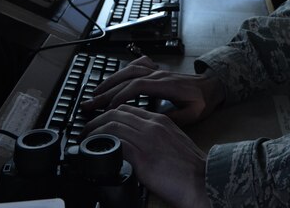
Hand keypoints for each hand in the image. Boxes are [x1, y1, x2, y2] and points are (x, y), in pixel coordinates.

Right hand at [80, 56, 225, 126]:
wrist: (212, 87)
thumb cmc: (203, 101)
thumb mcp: (192, 114)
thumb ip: (173, 117)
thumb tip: (153, 121)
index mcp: (166, 85)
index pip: (137, 86)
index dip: (120, 97)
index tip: (108, 109)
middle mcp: (159, 75)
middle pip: (127, 79)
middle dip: (106, 91)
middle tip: (89, 104)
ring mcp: (157, 72)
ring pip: (128, 71)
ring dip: (110, 81)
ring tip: (94, 93)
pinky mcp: (156, 72)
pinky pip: (136, 66)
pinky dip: (122, 72)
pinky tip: (114, 79)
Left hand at [84, 104, 210, 207]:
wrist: (203, 180)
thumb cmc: (192, 168)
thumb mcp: (175, 143)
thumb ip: (157, 137)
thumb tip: (140, 144)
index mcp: (162, 121)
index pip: (128, 109)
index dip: (110, 114)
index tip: (101, 123)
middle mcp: (153, 125)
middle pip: (116, 113)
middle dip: (97, 119)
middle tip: (87, 130)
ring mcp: (147, 139)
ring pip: (112, 125)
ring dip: (94, 130)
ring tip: (86, 139)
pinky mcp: (142, 157)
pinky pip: (115, 142)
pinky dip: (100, 143)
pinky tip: (95, 150)